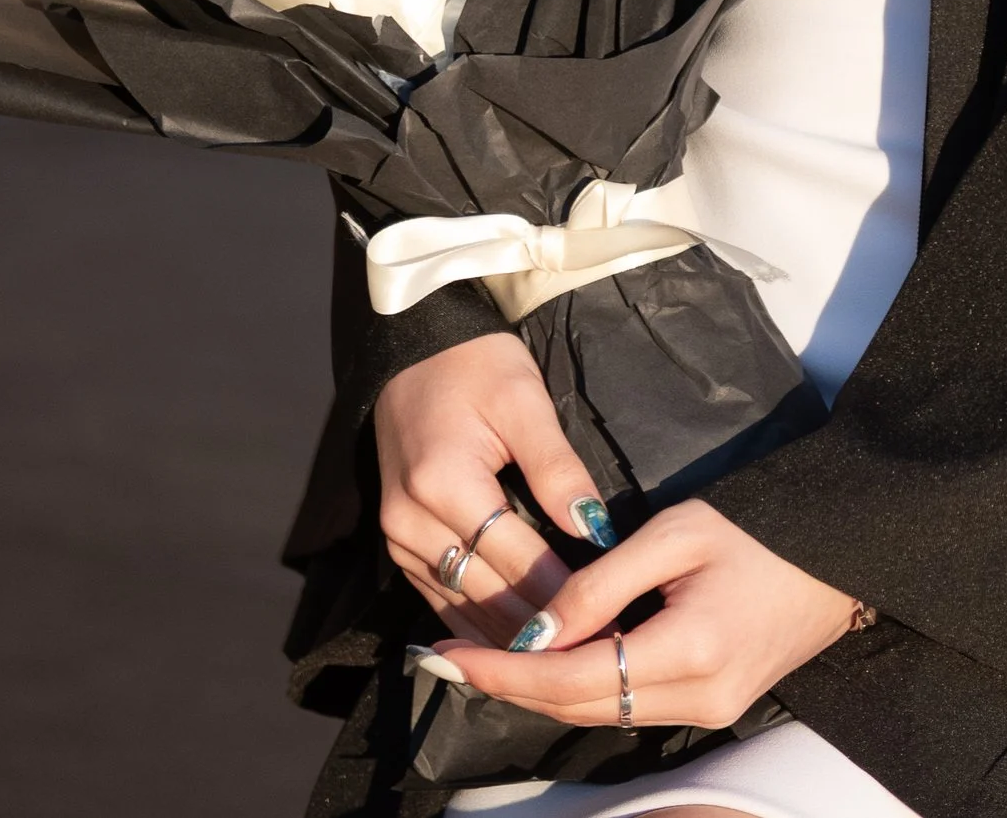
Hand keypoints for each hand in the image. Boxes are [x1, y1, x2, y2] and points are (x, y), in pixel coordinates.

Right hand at [374, 330, 615, 642]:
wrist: (413, 349)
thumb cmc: (476, 364)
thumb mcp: (524, 399)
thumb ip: (557, 467)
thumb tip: (595, 529)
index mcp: (443, 483)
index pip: (514, 558)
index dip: (563, 594)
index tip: (609, 621)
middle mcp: (410, 522)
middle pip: (485, 593)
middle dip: (543, 627)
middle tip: (598, 650)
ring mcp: (398, 538)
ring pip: (460, 608)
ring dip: (512, 638)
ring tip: (568, 658)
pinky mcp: (397, 544)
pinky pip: (439, 598)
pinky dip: (477, 626)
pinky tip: (515, 647)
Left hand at [423, 495, 860, 729]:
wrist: (842, 556)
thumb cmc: (764, 527)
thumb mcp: (677, 532)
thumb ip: (601, 582)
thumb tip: (535, 632)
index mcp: (688, 651)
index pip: (570, 679)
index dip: (504, 672)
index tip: (450, 657)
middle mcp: (698, 699)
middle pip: (580, 706)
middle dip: (511, 684)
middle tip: (452, 658)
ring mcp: (709, 711)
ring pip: (603, 712)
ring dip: (545, 688)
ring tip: (487, 657)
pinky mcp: (715, 707)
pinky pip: (632, 705)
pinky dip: (587, 685)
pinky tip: (555, 657)